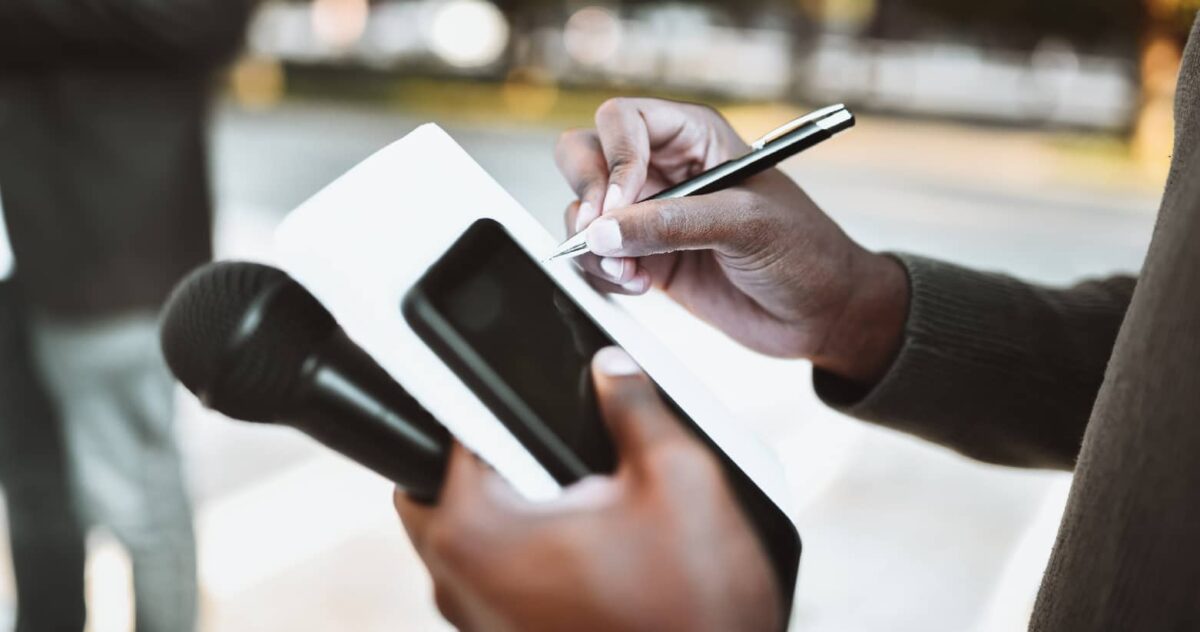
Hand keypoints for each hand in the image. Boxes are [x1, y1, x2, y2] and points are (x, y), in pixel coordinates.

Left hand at [395, 347, 780, 631]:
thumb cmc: (694, 605)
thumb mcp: (678, 478)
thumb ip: (635, 406)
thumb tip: (611, 366)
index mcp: (475, 531)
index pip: (447, 431)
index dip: (487, 398)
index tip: (522, 392)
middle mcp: (455, 584)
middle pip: (440, 488)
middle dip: (489, 461)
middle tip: (556, 451)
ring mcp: (475, 625)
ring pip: (466, 539)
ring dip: (510, 511)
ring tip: (584, 503)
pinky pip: (494, 581)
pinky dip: (526, 558)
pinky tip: (591, 552)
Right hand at [556, 98, 906, 382]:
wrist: (821, 314)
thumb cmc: (804, 252)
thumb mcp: (745, 226)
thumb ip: (672, 224)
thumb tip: (602, 232)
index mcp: (695, 136)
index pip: (623, 120)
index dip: (614, 158)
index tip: (619, 204)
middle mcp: (665, 168)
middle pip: (586, 155)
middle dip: (585, 196)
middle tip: (597, 236)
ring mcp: (651, 214)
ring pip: (583, 211)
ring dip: (593, 246)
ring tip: (631, 275)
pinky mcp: (645, 257)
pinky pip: (595, 256)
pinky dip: (601, 274)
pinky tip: (639, 287)